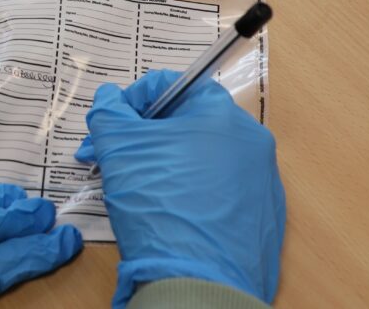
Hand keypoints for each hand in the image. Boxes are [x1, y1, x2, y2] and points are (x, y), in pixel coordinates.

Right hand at [75, 70, 284, 307]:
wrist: (198, 282)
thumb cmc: (159, 204)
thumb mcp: (119, 148)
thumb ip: (109, 113)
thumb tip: (109, 100)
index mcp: (223, 117)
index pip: (172, 85)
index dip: (131, 99)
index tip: (109, 125)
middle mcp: (252, 145)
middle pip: (185, 123)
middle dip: (141, 137)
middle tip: (109, 157)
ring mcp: (260, 184)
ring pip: (200, 158)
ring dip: (161, 164)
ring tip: (132, 187)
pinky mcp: (260, 220)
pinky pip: (216, 192)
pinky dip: (187, 192)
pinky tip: (163, 213)